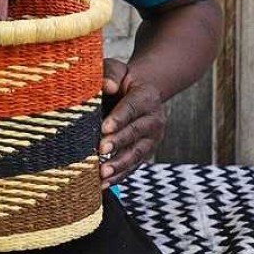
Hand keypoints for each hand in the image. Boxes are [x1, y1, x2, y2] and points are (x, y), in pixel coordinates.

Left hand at [98, 58, 165, 187]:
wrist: (139, 92)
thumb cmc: (122, 79)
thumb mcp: (116, 69)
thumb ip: (110, 73)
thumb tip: (108, 86)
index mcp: (147, 96)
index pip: (132, 107)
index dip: (119, 118)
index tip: (104, 127)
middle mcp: (154, 119)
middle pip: (135, 132)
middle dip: (117, 143)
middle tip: (100, 150)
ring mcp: (151, 139)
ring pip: (136, 154)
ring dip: (118, 165)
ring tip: (102, 174)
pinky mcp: (144, 153)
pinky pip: (132, 166)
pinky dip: (118, 176)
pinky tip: (102, 184)